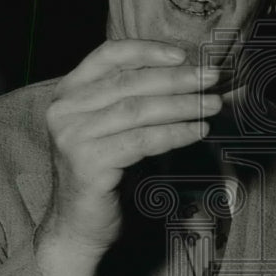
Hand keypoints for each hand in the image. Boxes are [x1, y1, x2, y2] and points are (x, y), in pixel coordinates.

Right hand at [35, 40, 220, 275]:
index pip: (107, 56)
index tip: (184, 54)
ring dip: (182, 105)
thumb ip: (135, 99)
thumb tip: (188, 74)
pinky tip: (197, 131)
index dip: (147, 50)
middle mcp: (64, 111)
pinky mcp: (88, 165)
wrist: (78, 225)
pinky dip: (175, 134)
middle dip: (176, 78)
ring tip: (212, 105)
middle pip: (129, 83)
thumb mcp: (111, 128)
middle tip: (212, 78)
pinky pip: (142, 141)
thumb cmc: (103, 173)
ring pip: (138, 110)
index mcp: (67, 94)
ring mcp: (73, 138)